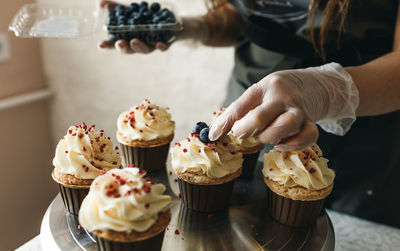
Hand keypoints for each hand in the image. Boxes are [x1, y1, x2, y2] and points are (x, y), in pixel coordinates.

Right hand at [98, 0, 170, 53]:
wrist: (171, 21)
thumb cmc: (146, 17)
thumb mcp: (130, 10)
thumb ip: (116, 8)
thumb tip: (100, 3)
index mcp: (128, 38)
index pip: (115, 44)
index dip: (108, 46)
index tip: (100, 44)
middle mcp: (139, 45)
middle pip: (130, 50)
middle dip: (123, 48)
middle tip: (118, 43)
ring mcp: (152, 46)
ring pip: (145, 50)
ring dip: (138, 46)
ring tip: (133, 41)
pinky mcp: (165, 44)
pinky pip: (163, 47)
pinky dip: (160, 46)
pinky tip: (158, 44)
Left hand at [209, 63, 358, 150]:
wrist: (316, 84)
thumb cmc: (279, 93)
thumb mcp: (259, 94)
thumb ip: (239, 110)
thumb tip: (214, 133)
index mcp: (265, 87)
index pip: (240, 106)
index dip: (224, 123)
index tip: (213, 135)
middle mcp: (283, 97)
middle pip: (259, 117)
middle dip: (245, 130)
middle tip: (242, 132)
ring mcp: (299, 110)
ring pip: (284, 127)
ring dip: (269, 137)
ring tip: (264, 136)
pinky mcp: (312, 123)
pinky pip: (307, 137)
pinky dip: (292, 145)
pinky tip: (281, 145)